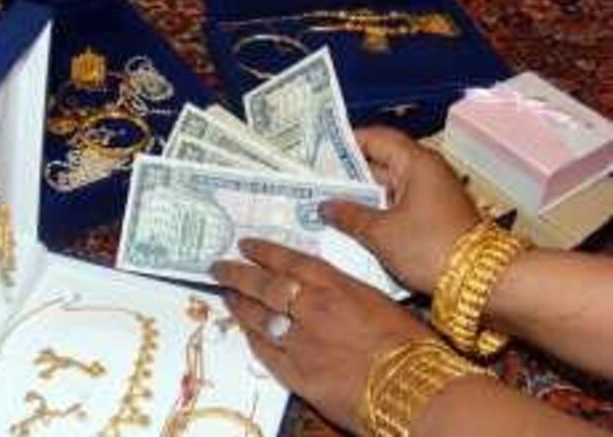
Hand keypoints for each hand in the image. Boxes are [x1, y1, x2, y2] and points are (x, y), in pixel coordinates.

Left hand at [211, 239, 433, 432]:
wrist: (416, 390)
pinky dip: (253, 340)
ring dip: (239, 304)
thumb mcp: (382, 304)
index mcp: (336, 286)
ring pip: (258, 317)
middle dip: (237, 274)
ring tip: (226, 295)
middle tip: (218, 267)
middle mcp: (312, 309)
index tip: (245, 244)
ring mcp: (301, 342)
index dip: (264, 252)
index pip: (289, 262)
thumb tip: (334, 294)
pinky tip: (245, 333)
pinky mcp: (298, 374)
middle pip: (264, 285)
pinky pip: (266, 353)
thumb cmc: (412, 344)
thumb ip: (349, 296)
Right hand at [319, 127, 479, 293]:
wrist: (483, 283)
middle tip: (311, 182)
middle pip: (379, 162)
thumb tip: (324, 206)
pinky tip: (349, 226)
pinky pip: (396, 208)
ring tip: (323, 204)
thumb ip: (349, 215)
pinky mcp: (432, 219)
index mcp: (415, 162)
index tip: (315, 151)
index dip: (344, 141)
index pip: (375, 138)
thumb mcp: (381, 233)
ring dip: (358, 197)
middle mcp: (425, 173)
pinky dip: (374, 214)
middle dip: (346, 174)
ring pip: (386, 188)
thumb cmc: (430, 248)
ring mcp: (430, 197)